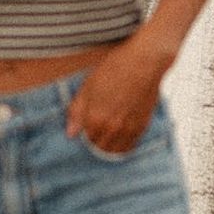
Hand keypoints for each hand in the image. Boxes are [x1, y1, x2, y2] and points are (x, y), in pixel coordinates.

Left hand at [66, 33, 174, 154]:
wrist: (143, 63)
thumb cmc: (114, 69)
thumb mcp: (88, 85)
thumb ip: (77, 111)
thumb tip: (70, 133)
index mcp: (95, 118)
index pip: (85, 140)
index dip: (85, 134)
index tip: (86, 127)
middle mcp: (111, 128)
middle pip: (99, 147)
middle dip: (96, 141)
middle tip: (97, 130)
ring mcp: (128, 130)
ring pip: (115, 151)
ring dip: (109, 146)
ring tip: (107, 135)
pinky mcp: (142, 127)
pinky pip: (130, 147)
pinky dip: (123, 146)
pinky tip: (120, 137)